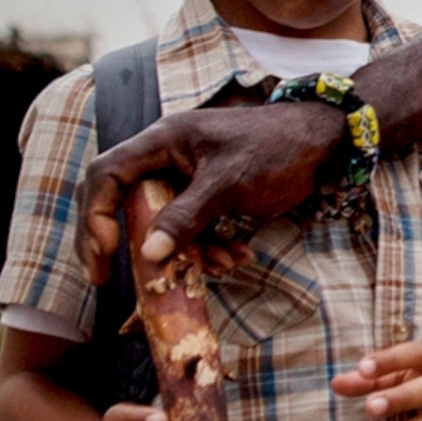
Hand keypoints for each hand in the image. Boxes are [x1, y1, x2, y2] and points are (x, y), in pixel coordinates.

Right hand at [80, 103, 340, 280]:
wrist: (326, 143)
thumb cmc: (277, 149)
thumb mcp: (230, 183)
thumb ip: (187, 216)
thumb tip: (148, 254)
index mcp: (162, 142)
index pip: (107, 175)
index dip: (95, 212)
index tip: (105, 250)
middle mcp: (166, 157)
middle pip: (122, 202)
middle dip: (122, 242)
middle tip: (106, 278)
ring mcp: (186, 177)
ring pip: (160, 222)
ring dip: (181, 252)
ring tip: (219, 267)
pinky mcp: (207, 195)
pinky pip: (190, 228)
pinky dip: (207, 248)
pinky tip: (237, 258)